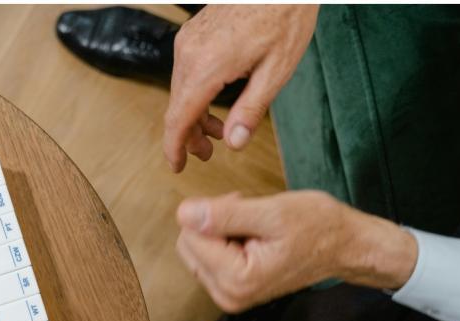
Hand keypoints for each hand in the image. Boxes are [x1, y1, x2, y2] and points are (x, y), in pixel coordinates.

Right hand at [163, 5, 318, 171]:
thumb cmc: (284, 14)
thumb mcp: (276, 70)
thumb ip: (251, 110)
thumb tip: (234, 143)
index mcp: (207, 66)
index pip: (179, 118)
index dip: (175, 147)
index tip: (176, 167)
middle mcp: (189, 53)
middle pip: (177, 107)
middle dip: (190, 135)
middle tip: (208, 154)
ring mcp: (188, 42)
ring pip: (181, 91)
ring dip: (195, 115)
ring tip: (218, 131)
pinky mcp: (192, 35)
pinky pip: (186, 74)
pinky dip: (196, 94)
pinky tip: (216, 101)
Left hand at [175, 191, 418, 312]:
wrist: (344, 248)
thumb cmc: (317, 227)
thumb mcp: (272, 213)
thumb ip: (224, 215)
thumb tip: (183, 214)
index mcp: (237, 280)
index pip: (191, 235)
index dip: (213, 211)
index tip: (244, 205)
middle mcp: (228, 296)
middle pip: (188, 244)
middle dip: (213, 222)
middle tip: (249, 214)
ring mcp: (229, 296)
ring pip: (195, 249)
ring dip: (219, 229)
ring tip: (254, 225)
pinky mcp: (231, 290)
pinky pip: (208, 257)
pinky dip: (224, 240)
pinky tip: (252, 236)